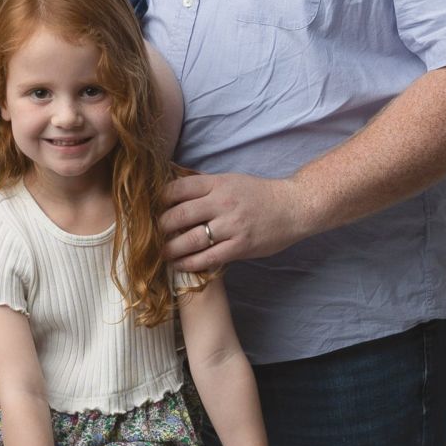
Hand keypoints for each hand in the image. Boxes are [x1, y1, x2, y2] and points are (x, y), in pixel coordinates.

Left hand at [160, 172, 306, 270]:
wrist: (294, 207)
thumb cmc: (259, 194)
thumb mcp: (230, 181)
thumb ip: (204, 187)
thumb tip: (173, 189)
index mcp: (217, 184)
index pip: (178, 189)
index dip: (159, 200)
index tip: (151, 210)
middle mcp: (222, 202)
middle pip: (179, 215)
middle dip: (160, 228)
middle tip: (151, 236)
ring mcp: (231, 225)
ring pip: (190, 239)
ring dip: (171, 249)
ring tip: (162, 253)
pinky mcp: (240, 246)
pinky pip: (208, 257)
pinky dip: (190, 263)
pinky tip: (181, 264)